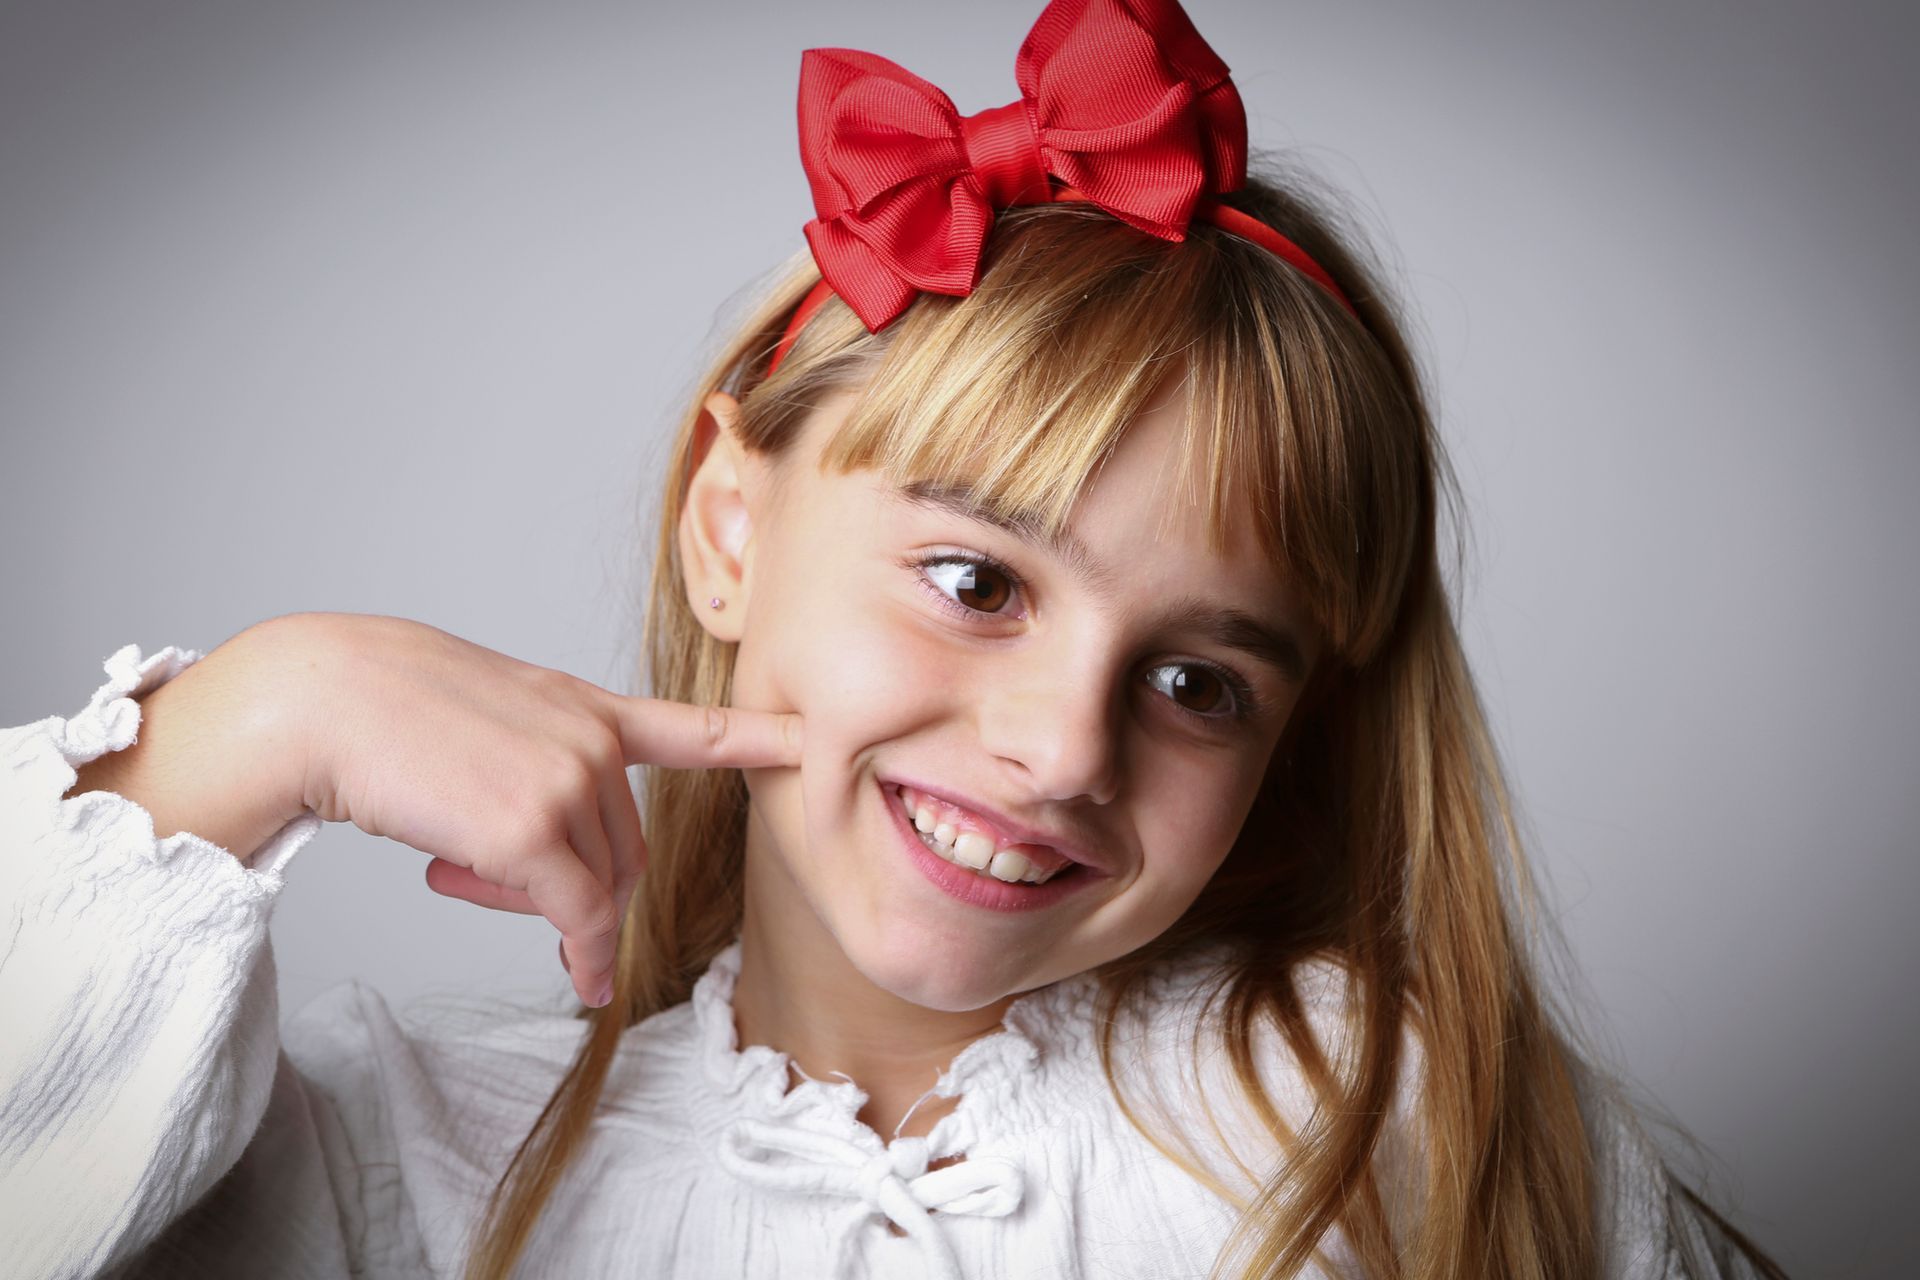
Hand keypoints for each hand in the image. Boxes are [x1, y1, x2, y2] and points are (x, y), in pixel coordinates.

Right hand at [273, 612, 799, 1006]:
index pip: (688, 725)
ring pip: (598, 887)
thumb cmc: (387, 711)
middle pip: (628, 850)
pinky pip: (580, 917)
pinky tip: (579, 972)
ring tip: (455, 862)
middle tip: (489, 873)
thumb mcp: (486, 721)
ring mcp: (569, 780)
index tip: (811, 738)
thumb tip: (551, 871)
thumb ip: (538, 776)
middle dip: (581, 885)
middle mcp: (592, 738)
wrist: (324, 700)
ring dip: (546, 909)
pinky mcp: (535, 830)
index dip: (755, 737)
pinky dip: (584, 954)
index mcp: (583, 705)